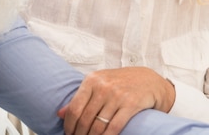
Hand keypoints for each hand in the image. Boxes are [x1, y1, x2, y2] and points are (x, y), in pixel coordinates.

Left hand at [58, 66, 175, 134]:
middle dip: (80, 134)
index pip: (74, 108)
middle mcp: (104, 86)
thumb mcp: (99, 83)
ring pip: (98, 126)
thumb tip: (60, 113)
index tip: (69, 133)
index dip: (69, 126)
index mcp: (92, 79)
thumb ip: (80, 97)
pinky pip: (114, 127)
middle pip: (85, 119)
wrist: (149, 80)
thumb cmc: (121, 82)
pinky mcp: (131, 104)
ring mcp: (117, 95)